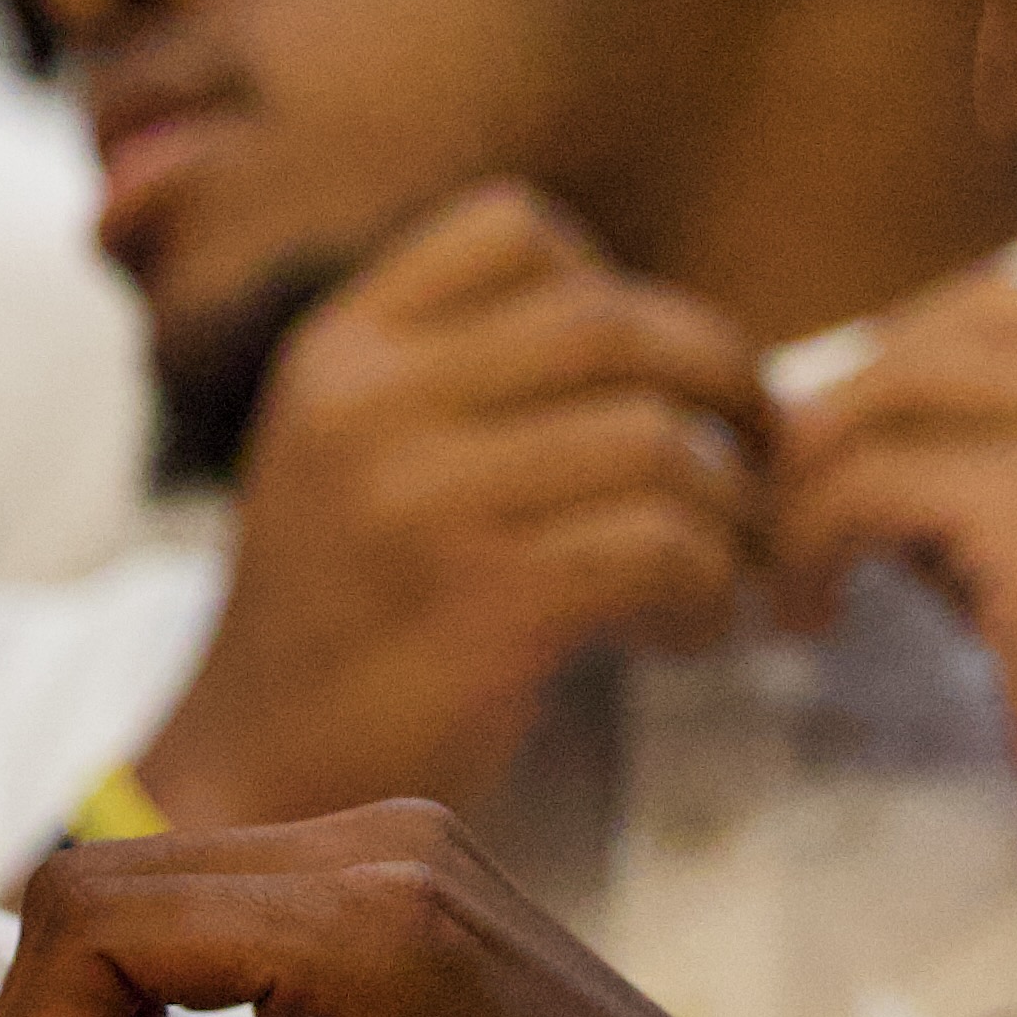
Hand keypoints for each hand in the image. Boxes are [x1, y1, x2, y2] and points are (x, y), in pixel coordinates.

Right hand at [0, 806, 840, 1016]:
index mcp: (371, 933)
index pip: (99, 918)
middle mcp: (379, 845)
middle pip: (110, 873)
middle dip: (48, 1000)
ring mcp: (400, 835)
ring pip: (160, 866)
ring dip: (103, 976)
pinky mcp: (411, 854)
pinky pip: (230, 874)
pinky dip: (168, 953)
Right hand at [137, 184, 767, 829]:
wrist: (257, 787)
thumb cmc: (342, 624)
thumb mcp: (348, 454)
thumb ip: (461, 375)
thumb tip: (680, 337)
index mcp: (340, 351)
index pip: (517, 229)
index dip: (616, 285)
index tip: (647, 375)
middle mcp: (370, 407)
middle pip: (611, 324)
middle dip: (722, 382)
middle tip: (759, 455)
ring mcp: (421, 505)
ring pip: (656, 441)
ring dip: (729, 508)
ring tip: (720, 568)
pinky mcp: (484, 609)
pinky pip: (664, 549)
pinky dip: (709, 591)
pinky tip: (687, 634)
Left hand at [766, 276, 1016, 827]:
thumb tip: (875, 456)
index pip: (1016, 317)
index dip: (911, 377)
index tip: (856, 462)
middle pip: (950, 331)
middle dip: (851, 411)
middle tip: (795, 505)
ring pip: (898, 392)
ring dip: (815, 474)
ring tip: (792, 565)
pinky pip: (870, 486)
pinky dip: (813, 542)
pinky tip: (811, 617)